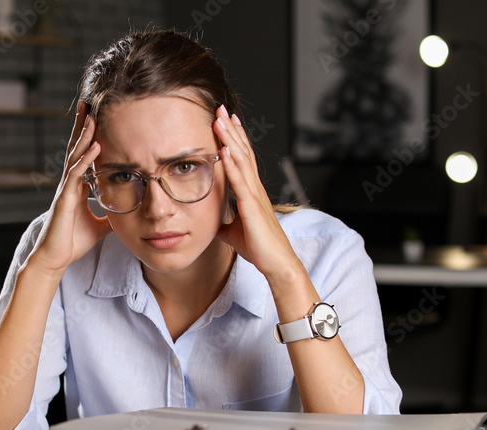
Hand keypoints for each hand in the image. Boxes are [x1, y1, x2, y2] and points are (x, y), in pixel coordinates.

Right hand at [28, 100, 111, 277]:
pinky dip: (85, 159)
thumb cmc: (73, 242)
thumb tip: (129, 213)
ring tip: (91, 116)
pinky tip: (94, 145)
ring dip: (83, 136)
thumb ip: (110, 215)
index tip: (93, 116)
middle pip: (75, 148)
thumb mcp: (100, 226)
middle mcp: (69, 184)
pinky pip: (75, 175)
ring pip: (74, 157)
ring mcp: (65, 190)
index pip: (82, 155)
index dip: (87, 136)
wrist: (55, 259)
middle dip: (81, 126)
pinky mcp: (64, 200)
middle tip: (87, 102)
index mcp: (76, 187)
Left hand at [213, 105, 305, 288]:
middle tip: (221, 109)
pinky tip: (224, 150)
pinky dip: (231, 164)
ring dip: (229, 139)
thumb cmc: (259, 248)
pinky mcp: (252, 206)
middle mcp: (254, 188)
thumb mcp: (233, 232)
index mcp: (251, 192)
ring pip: (241, 160)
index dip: (233, 138)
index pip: (241, 158)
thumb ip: (223, 223)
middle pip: (242, 151)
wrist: (277, 263)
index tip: (225, 121)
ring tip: (219, 120)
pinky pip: (240, 181)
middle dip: (231, 129)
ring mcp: (254, 195)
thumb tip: (209, 222)